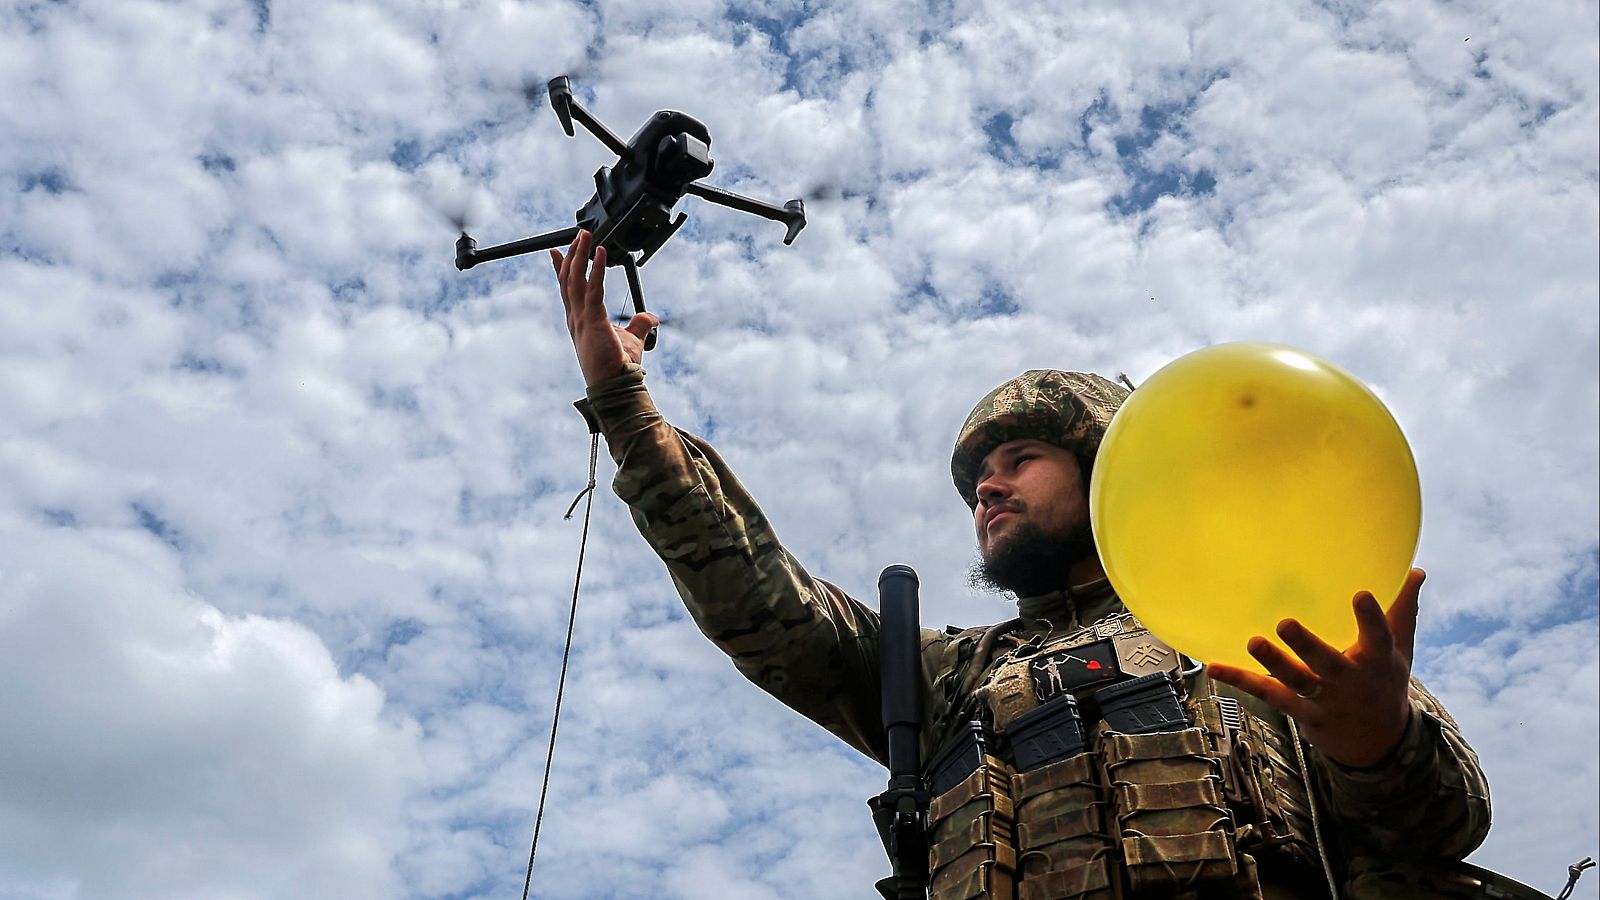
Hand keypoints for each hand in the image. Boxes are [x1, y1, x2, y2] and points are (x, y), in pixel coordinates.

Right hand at [550, 230, 657, 386]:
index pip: (567, 289)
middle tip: (577, 235)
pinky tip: (600, 253)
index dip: (561, 268)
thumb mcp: (631, 340)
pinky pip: (593, 289)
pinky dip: (596, 269)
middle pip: (568, 279)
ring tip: (585, 235)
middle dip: (572, 254)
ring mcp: (581, 319)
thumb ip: (639, 325)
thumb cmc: (618, 366)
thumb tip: (651, 317)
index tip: (557, 251)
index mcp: (579, 320)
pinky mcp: (593, 320)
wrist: (615, 385)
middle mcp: (576, 317)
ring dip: (580, 254)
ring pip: (575, 279)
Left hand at [1207, 567, 1424, 767]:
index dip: (1372, 618)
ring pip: (1296, 682)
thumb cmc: (1384, 683)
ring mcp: (1324, 700)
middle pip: (1328, 663)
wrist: (1378, 744)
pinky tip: (1213, 666)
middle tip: (1286, 623)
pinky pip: (1267, 694)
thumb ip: (1403, 610)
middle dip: (1308, 646)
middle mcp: (1349, 682)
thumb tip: (1417, 569)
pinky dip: (1240, 680)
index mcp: (1377, 662)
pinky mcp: (1300, 712)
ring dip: (1273, 663)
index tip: (1360, 594)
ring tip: (1253, 642)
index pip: (1379, 638)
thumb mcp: (1401, 651)